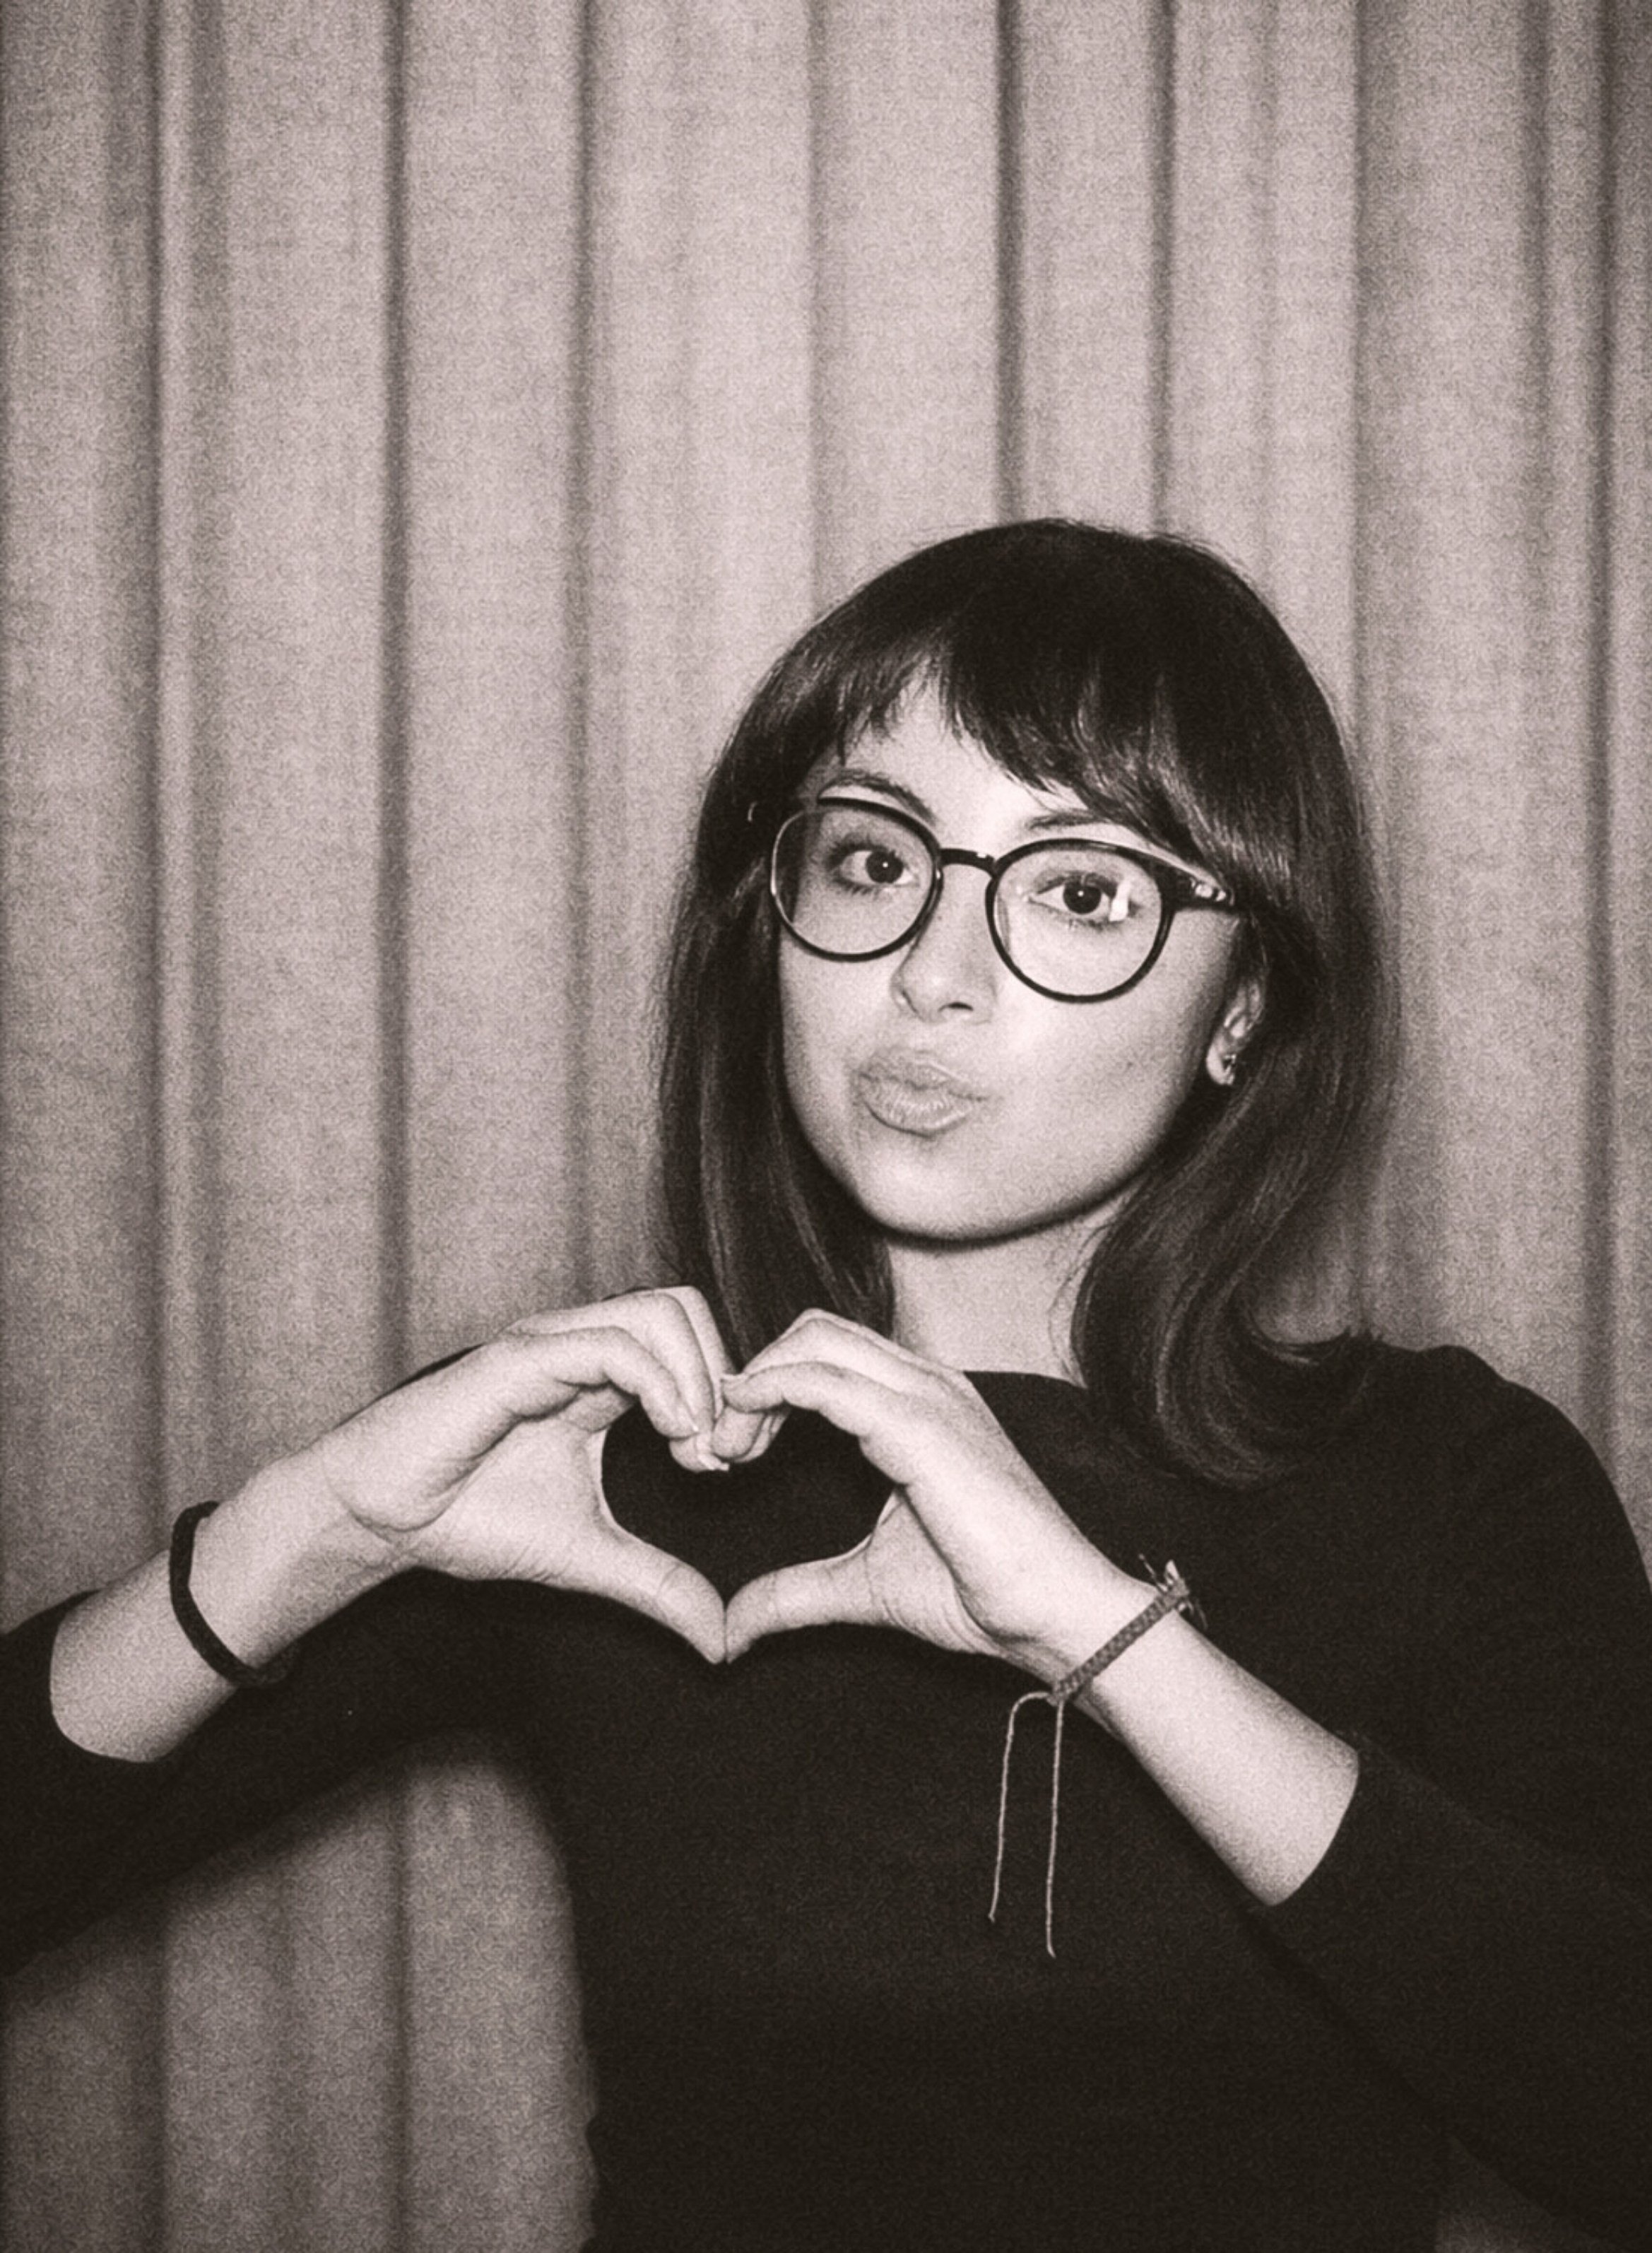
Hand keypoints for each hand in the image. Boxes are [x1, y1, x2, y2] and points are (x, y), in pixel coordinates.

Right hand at [300, 1288, 755, 1661]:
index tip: (728, 1465)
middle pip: (684, 1308)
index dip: (726, 1395)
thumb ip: (658, 1586)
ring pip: (658, 1311)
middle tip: (718, 1453)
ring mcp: (551, 1346)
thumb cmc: (472, 1519)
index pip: (689, 1343)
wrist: (383, 1522)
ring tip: (694, 1447)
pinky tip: (671, 1435)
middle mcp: (580, 1348)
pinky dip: (661, 1383)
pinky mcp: (519, 1359)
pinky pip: (611, 1345)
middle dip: (723, 1375)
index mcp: (600, 1379)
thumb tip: (720, 1640)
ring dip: (698, 1376)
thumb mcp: (590, 1557)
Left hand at [719, 1312, 1135, 1674]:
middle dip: (752, 1379)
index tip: (726, 1453)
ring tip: (724, 1451)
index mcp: (918, 1404)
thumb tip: (731, 1628)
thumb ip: (795, 1593)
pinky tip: (741, 1437)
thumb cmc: (979, 1592)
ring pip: (813, 1342)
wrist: (1053, 1614)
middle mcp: (925, 1384)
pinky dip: (771, 1394)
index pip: (823, 1354)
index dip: (765, 1389)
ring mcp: (928, 1397)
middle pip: (811, 1332)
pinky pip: (827, 1382)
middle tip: (719, 1451)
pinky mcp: (922, 1426)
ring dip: (753, 1387)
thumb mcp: (862, 1586)